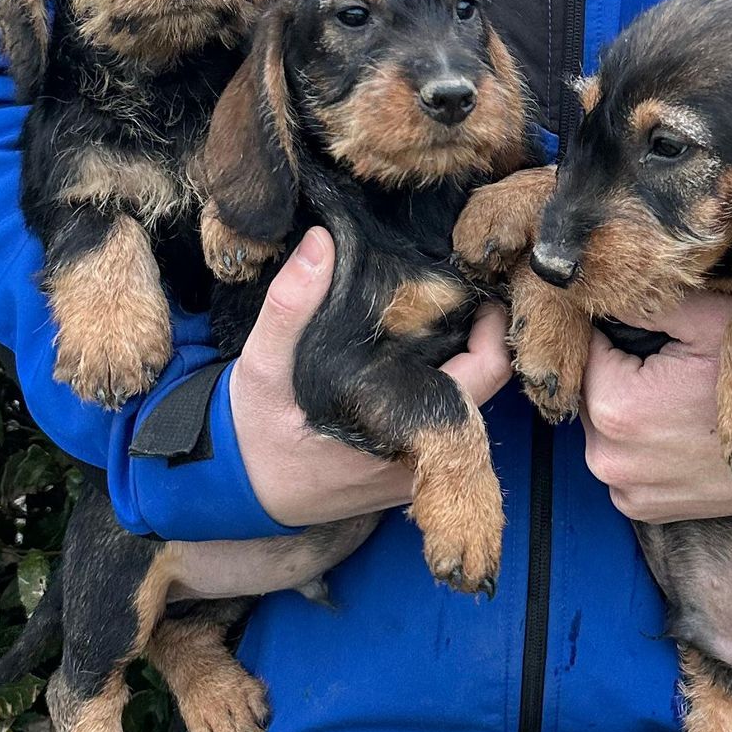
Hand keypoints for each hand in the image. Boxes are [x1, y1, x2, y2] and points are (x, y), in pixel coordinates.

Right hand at [225, 228, 512, 528]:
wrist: (239, 490)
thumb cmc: (254, 432)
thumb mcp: (262, 365)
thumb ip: (290, 305)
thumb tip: (322, 241)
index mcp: (400, 426)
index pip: (486, 371)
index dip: (491, 323)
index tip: (474, 280)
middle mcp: (421, 453)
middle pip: (485, 383)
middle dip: (475, 330)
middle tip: (454, 283)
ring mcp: (418, 466)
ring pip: (467, 400)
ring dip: (457, 355)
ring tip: (436, 306)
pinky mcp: (406, 469)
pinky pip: (444, 418)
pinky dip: (438, 380)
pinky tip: (414, 346)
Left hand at [580, 292, 731, 522]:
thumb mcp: (706, 322)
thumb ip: (646, 304)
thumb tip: (606, 295)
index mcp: (614, 406)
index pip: (586, 353)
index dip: (614, 337)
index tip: (648, 338)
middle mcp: (607, 457)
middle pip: (592, 395)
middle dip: (618, 377)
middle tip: (668, 370)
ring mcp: (624, 488)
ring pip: (604, 432)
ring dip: (626, 414)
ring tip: (674, 404)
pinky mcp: (640, 509)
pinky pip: (623, 466)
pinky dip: (639, 450)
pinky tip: (675, 436)